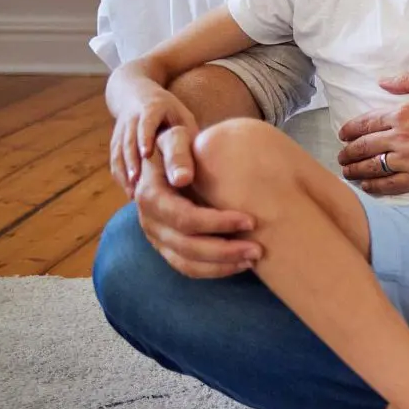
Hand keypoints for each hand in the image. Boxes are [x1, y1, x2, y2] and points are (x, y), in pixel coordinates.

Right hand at [109, 88, 197, 195]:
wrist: (136, 95)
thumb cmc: (169, 110)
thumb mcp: (182, 116)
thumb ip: (190, 134)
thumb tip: (205, 160)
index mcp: (151, 108)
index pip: (146, 122)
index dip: (145, 137)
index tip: (146, 154)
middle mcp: (133, 118)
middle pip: (130, 139)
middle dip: (132, 160)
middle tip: (138, 181)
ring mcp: (121, 129)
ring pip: (119, 151)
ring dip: (125, 171)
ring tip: (134, 192)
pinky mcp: (115, 140)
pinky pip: (114, 158)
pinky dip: (120, 175)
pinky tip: (129, 191)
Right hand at [132, 126, 259, 278]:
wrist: (168, 160)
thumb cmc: (178, 146)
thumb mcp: (175, 138)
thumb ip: (178, 152)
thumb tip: (182, 178)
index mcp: (150, 195)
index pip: (183, 217)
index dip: (216, 223)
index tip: (250, 220)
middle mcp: (149, 220)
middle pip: (186, 245)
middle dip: (224, 250)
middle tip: (258, 249)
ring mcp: (157, 237)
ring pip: (186, 263)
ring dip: (222, 265)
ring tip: (254, 259)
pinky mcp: (167, 248)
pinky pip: (188, 268)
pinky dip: (214, 270)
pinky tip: (240, 264)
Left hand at [336, 67, 408, 195]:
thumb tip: (383, 82)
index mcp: (403, 113)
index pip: (366, 123)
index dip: (350, 130)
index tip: (343, 135)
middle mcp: (401, 138)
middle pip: (364, 147)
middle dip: (348, 152)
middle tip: (341, 156)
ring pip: (372, 167)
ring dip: (355, 170)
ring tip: (347, 172)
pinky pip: (390, 184)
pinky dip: (374, 186)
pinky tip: (366, 186)